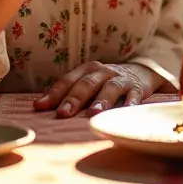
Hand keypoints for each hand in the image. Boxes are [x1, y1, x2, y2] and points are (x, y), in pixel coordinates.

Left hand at [34, 61, 160, 116]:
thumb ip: (70, 93)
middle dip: (74, 98)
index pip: (68, 80)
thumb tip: (39, 107)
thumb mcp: (89, 81)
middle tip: (63, 114)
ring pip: (110, 88)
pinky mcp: (138, 87)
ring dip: (101, 100)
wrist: (142, 72)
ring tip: (93, 114)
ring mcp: (121, 79)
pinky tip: (125, 112)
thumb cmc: (107, 82)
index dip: (54, 93)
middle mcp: (104, 72)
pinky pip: (134, 95)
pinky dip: (130, 104)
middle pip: (87, 83)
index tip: (40, 107)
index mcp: (88, 69)